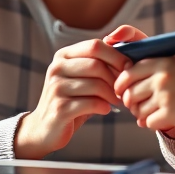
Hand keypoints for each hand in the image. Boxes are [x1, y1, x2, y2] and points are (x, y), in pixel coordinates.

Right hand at [13, 38, 128, 158]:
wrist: (45, 128)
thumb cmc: (72, 100)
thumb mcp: (81, 77)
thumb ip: (98, 64)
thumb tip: (128, 57)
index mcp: (63, 56)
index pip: (95, 46)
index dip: (116, 55)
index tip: (129, 68)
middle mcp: (56, 68)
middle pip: (96, 65)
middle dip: (115, 78)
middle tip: (123, 89)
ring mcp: (56, 88)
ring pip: (96, 85)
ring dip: (112, 95)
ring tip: (116, 101)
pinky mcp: (59, 109)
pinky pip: (91, 103)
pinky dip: (104, 107)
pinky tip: (105, 109)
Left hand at [113, 48, 174, 134]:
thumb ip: (153, 68)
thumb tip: (123, 78)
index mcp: (163, 62)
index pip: (129, 72)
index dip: (122, 84)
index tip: (123, 91)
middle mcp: (162, 77)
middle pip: (130, 93)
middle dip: (131, 103)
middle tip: (137, 107)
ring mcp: (165, 95)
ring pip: (137, 110)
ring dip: (143, 115)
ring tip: (156, 113)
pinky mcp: (169, 113)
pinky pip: (147, 122)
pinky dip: (153, 124)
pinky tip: (164, 120)